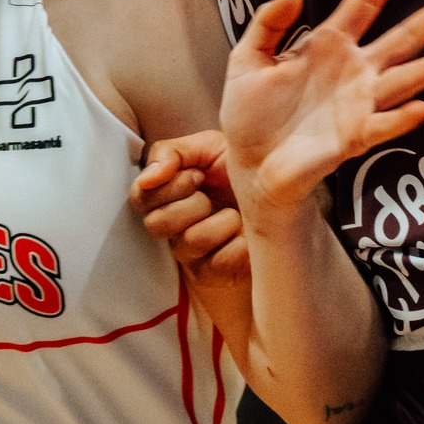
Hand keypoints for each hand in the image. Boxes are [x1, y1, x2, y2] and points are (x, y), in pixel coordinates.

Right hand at [132, 130, 248, 280]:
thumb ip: (172, 153)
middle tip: (213, 196)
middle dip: (192, 204)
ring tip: (238, 216)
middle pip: (156, 224)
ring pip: (192, 241)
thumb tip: (147, 178)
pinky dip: (240, 244)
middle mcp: (173, 228)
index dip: (169, 186)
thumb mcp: (209, 148)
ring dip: (222, 222)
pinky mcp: (216, 275)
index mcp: (166, 198)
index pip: (140, 198)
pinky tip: (248, 237)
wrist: (283, 201)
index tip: (197, 176)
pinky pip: (221, 261)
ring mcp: (192, 255)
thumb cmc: (240, 175)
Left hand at [220, 0, 423, 216]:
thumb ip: (267, 25)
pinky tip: (422, 108)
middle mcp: (353, 71)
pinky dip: (401, 118)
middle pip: (399, 39)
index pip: (359, 7)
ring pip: (405, 80)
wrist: (248, 163)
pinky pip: (383, 126)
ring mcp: (358, 104)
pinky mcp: (354, 137)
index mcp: (328, 46)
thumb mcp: (247, 61)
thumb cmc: (250, 114)